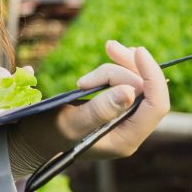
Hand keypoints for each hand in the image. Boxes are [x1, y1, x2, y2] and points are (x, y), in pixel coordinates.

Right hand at [8, 40, 169, 172]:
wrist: (34, 139)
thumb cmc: (47, 135)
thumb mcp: (69, 123)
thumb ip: (99, 110)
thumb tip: (128, 92)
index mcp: (126, 139)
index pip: (156, 106)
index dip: (152, 77)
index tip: (139, 52)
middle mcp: (131, 129)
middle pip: (145, 88)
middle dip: (123, 68)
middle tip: (99, 59)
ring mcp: (125, 118)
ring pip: (135, 80)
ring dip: (114, 67)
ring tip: (84, 79)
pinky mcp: (117, 107)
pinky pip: (126, 81)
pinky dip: (114, 69)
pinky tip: (101, 66)